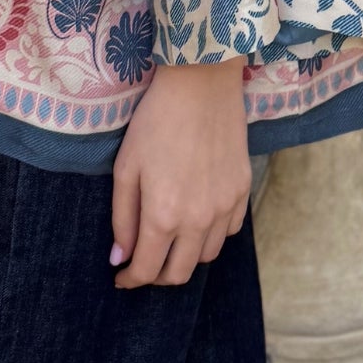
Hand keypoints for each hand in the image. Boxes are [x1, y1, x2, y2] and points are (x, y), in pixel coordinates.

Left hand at [109, 54, 251, 287]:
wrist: (201, 83)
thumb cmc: (155, 120)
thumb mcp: (126, 166)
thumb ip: (122, 217)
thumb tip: (120, 257)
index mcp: (164, 215)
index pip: (147, 269)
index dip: (131, 279)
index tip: (121, 277)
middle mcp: (199, 220)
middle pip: (180, 273)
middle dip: (158, 276)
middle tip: (144, 263)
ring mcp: (225, 206)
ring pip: (206, 256)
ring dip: (185, 256)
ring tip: (170, 239)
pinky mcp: (242, 190)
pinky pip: (228, 231)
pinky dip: (211, 236)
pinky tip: (198, 218)